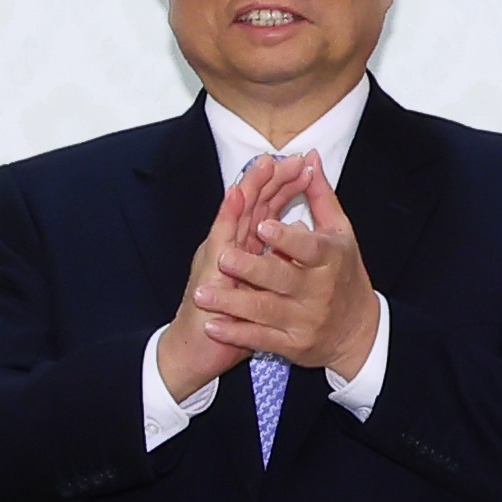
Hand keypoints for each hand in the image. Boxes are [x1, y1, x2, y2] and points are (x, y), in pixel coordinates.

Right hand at [155, 159, 297, 400]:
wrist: (199, 347)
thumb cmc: (230, 318)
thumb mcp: (258, 289)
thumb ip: (276, 261)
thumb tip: (296, 237)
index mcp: (245, 248)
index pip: (266, 209)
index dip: (283, 187)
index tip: (303, 164)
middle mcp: (230, 245)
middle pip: (251, 204)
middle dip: (269, 179)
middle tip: (285, 154)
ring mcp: (217, 253)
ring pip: (234, 213)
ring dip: (249, 185)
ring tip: (262, 162)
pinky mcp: (208, 267)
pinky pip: (219, 235)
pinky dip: (228, 212)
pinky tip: (238, 193)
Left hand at [199, 153, 382, 379]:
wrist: (358, 332)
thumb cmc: (345, 274)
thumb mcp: (340, 234)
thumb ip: (321, 196)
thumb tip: (309, 158)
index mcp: (330, 259)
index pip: (308, 246)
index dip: (286, 237)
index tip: (262, 225)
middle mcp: (318, 291)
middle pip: (282, 279)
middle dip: (252, 269)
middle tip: (223, 258)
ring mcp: (304, 320)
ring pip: (265, 311)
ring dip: (233, 304)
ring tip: (204, 294)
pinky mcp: (293, 344)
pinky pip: (261, 339)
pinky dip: (236, 334)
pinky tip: (213, 326)